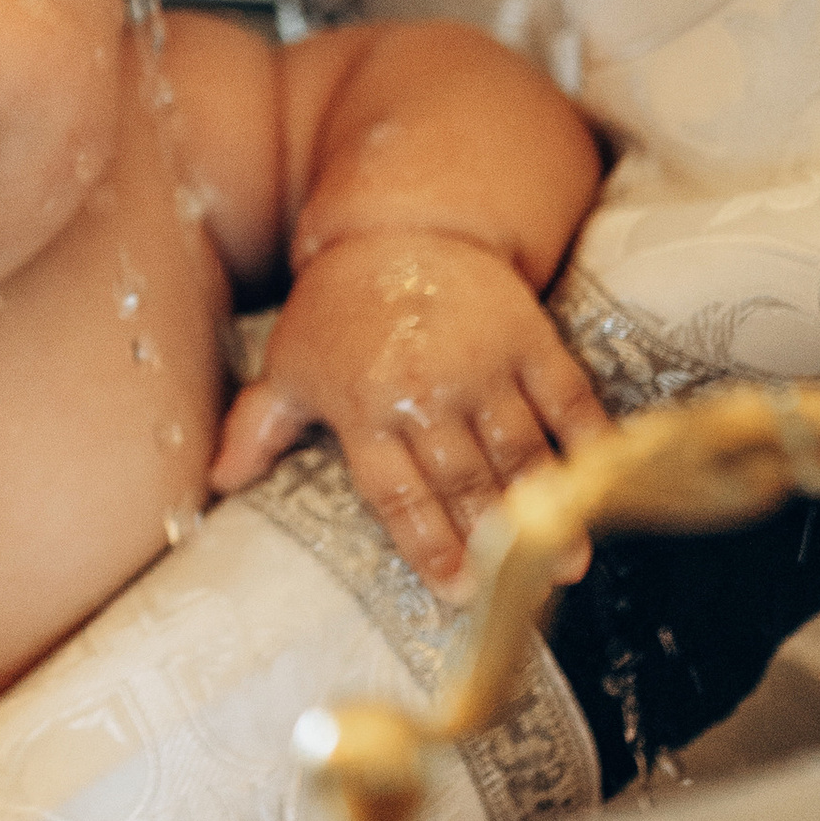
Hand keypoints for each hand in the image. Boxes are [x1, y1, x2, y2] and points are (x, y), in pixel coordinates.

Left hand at [209, 233, 608, 592]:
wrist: (398, 229)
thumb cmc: (337, 312)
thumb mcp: (290, 368)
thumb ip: (258, 429)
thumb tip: (218, 483)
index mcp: (362, 407)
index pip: (397, 493)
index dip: (428, 545)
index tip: (457, 592)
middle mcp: (423, 390)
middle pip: (462, 481)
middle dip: (492, 541)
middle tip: (518, 591)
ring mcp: (480, 363)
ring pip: (518, 450)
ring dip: (545, 508)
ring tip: (569, 561)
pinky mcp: (528, 337)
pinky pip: (564, 397)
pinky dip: (588, 439)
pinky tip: (601, 480)